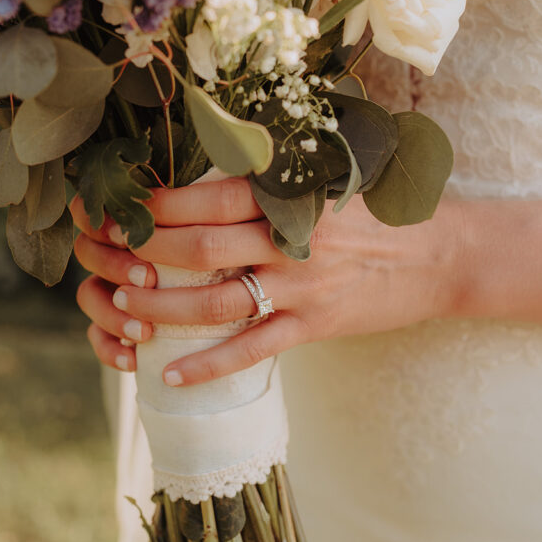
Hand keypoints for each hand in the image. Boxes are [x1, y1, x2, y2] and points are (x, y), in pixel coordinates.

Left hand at [71, 178, 462, 385]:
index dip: (153, 204)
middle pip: (199, 248)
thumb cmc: (372, 210)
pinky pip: (252, 349)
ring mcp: (302, 286)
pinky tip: (169, 372)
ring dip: (162, 307)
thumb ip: (269, 175)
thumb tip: (197, 169)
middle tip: (102, 254)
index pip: (205, 197)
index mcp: (288, 193)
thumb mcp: (325, 177)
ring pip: (216, 302)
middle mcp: (290, 238)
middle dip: (141, 252)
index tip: (114, 207)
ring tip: (120, 307)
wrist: (438, 255)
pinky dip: (209, 364)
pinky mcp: (314, 326)